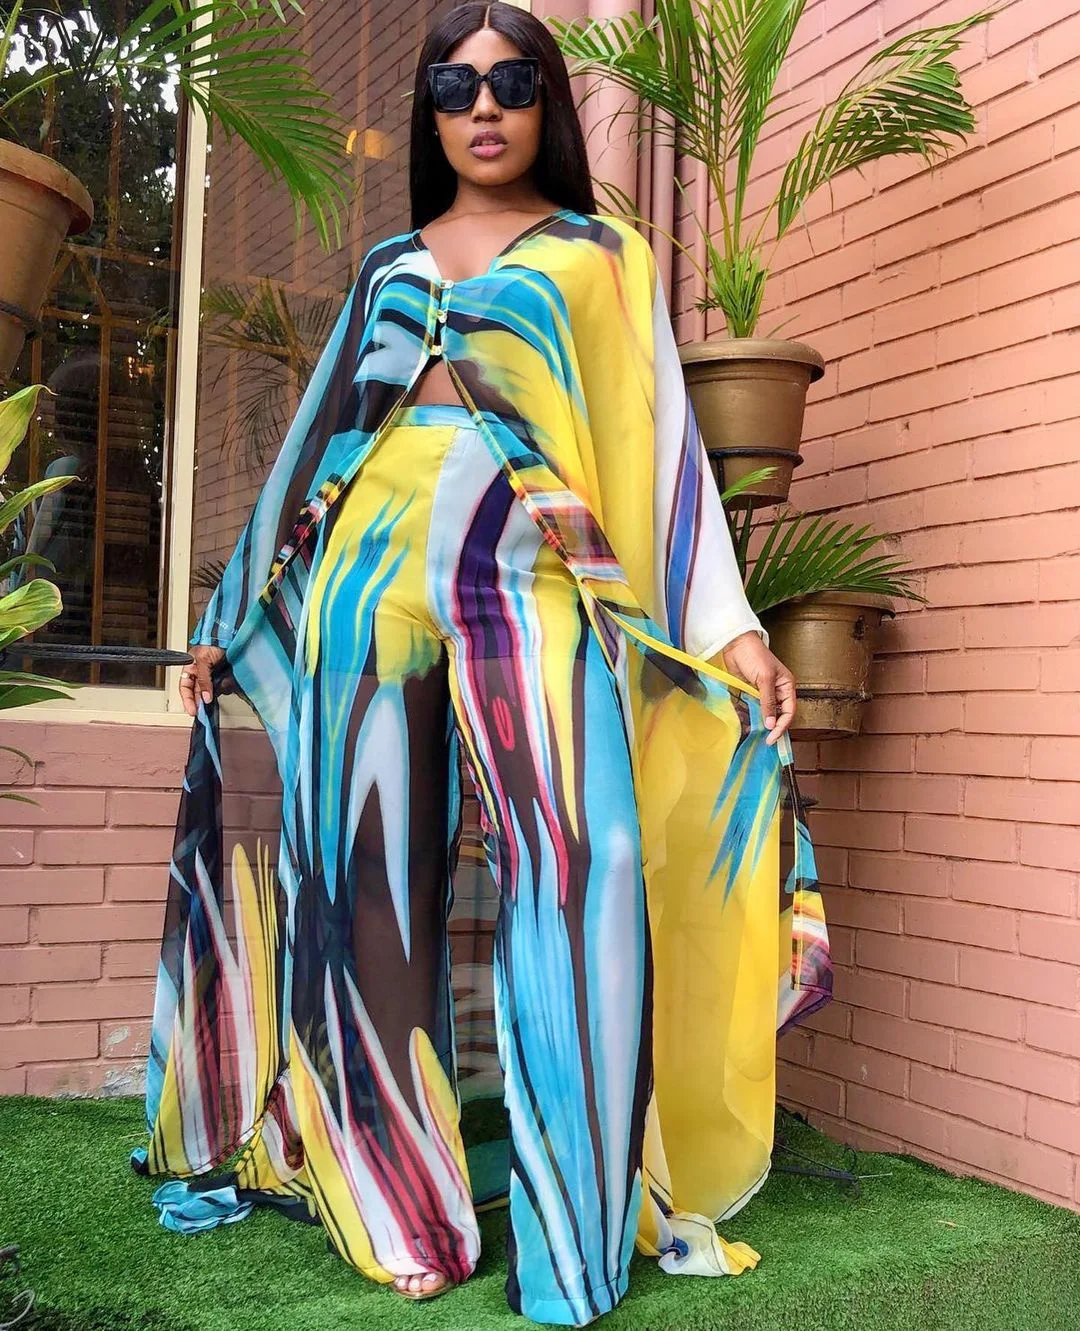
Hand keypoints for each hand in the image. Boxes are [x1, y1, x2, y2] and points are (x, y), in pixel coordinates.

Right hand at [179, 645, 224, 717]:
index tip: (193, 711)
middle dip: (204, 700)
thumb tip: (205, 697)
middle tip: (206, 711)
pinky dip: (227, 685)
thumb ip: (203, 680)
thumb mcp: (202, 660)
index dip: (188, 700)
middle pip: (199, 693)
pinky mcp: (225, 676)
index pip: (185, 688)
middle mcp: (201, 674)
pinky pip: (225, 686)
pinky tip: (229, 679)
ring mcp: (214, 676)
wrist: (230, 635)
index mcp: (190, 669)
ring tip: (224, 681)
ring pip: (214, 691)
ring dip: (218, 690)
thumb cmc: (212, 642)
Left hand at [720, 631, 796, 745]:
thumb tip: (771, 724)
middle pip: (778, 714)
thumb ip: (767, 702)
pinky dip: (749, 716)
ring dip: (760, 723)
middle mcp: (777, 691)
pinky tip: (746, 723)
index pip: (789, 711)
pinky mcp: (750, 692)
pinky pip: (752, 708)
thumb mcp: (764, 679)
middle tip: (765, 740)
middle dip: (773, 727)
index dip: (782, 725)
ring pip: (765, 713)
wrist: (735, 644)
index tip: (772, 737)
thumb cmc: (754, 655)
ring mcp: (763, 693)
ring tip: (754, 734)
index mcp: (786, 686)